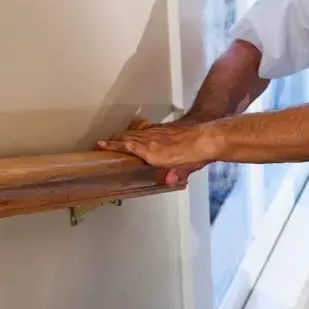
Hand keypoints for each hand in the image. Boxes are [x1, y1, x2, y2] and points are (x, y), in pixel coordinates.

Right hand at [97, 118, 215, 186]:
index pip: (127, 147)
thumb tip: (169, 180)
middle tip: (103, 143)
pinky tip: (137, 132)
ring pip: (135, 133)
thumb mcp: (185, 169)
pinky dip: (137, 132)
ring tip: (115, 139)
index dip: (113, 146)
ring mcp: (158, 132)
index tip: (100, 144)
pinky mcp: (165, 129)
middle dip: (114, 140)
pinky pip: (146, 130)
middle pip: (128, 138)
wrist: (208, 138)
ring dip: (124, 136)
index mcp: (152, 152)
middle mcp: (152, 140)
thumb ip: (174, 175)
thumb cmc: (196, 154)